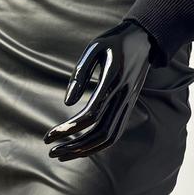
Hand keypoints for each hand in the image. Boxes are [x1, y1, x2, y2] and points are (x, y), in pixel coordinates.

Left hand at [43, 19, 158, 160]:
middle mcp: (123, 96)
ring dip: (85, 150)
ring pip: (109, 136)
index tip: (48, 136)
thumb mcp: (94, 48)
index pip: (91, 114)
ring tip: (62, 154)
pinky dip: (99, 145)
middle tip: (51, 151)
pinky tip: (81, 148)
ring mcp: (128, 103)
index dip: (69, 128)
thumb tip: (68, 104)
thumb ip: (80, 74)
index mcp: (113, 80)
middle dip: (74, 145)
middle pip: (99, 131)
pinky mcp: (128, 106)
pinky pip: (116, 132)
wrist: (144, 40)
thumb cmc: (114, 42)